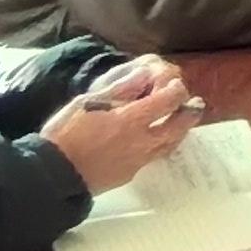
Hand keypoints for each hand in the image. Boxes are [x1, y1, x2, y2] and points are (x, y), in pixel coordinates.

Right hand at [40, 58, 196, 191]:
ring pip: (169, 144)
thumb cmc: (65, 134)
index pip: (166, 102)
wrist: (54, 174)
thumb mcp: (88, 103)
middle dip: (189, 113)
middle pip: (176, 126)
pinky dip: (163, 145)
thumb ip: (119, 90)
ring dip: (180, 131)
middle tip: (196, 104)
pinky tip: (159, 140)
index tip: (177, 83)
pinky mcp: (130, 173)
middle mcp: (141, 141)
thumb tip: (143, 75)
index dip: (175, 90)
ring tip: (184, 122)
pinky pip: (154, 156)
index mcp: (130, 120)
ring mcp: (137, 160)